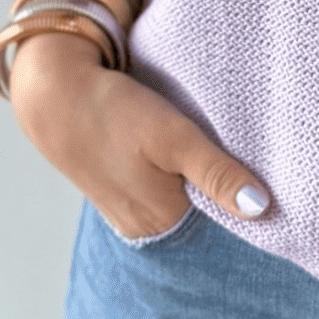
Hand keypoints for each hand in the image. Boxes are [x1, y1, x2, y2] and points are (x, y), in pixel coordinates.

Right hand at [9, 31, 271, 238]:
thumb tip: (263, 209)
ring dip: (193, 170)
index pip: (222, 213)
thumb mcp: (174, 137)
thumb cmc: (116, 111)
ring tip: (201, 137)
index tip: (257, 156)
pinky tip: (171, 145)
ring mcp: (128, 210)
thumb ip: (216, 174)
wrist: (56, 92)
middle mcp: (145, 226)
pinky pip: (159, 184)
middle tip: (230, 138)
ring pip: (180, 193)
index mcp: (162, 220)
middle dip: (218, 178)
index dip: (241, 184)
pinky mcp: (117, 189)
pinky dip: (171, 167)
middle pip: (201, 206)